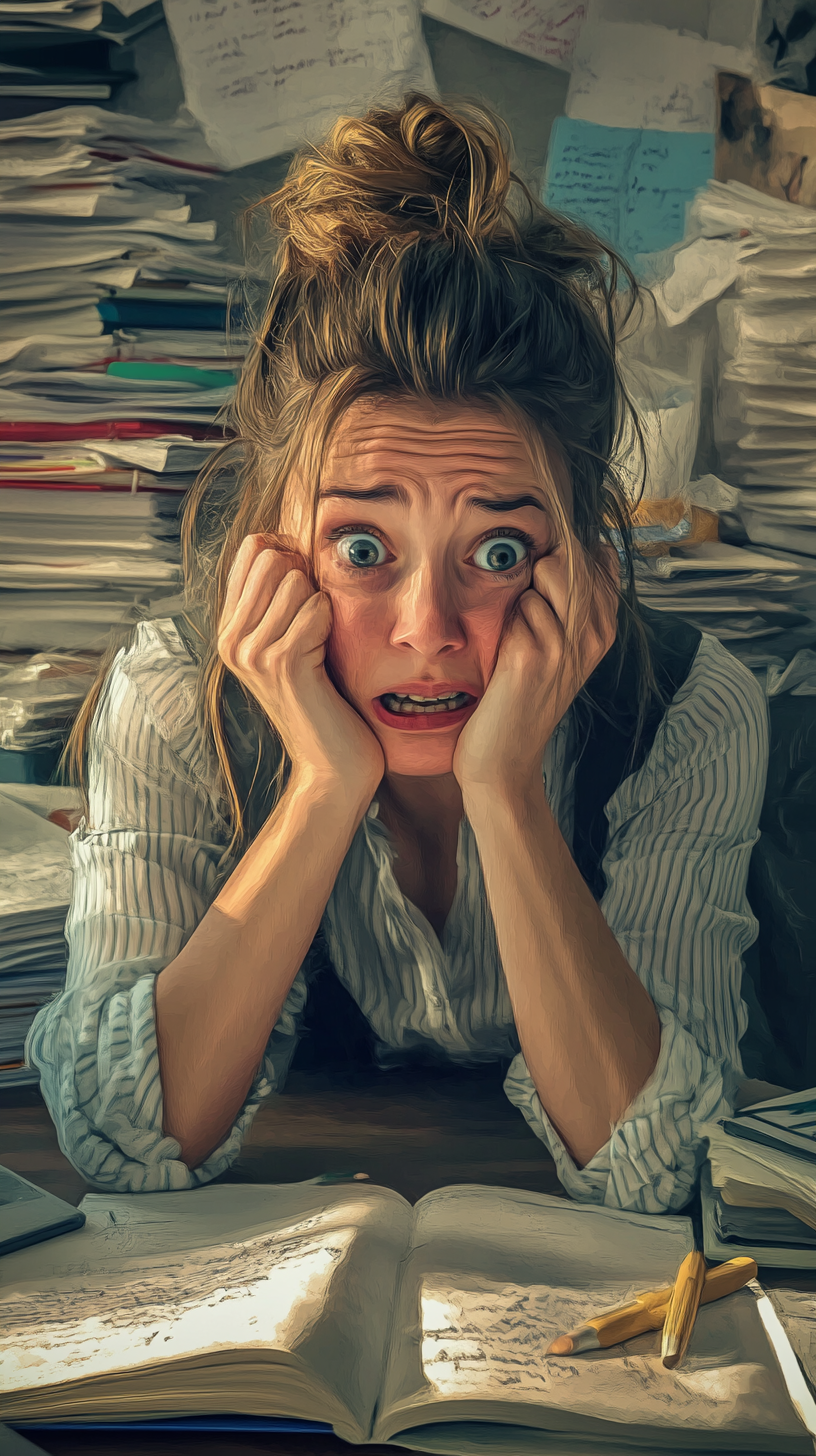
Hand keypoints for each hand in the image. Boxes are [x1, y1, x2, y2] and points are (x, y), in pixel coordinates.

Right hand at [218, 535, 383, 802]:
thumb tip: (288, 542)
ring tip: (321, 645)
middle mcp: (230, 639)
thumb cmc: (324, 700)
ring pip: (296, 580)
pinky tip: (327, 654)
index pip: (252, 549)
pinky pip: (316, 608)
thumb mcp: (294, 643)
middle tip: (318, 620)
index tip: (311, 586)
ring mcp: (251, 652)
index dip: (291, 552)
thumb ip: (281, 600)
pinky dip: (331, 623)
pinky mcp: (281, 663)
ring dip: (321, 605)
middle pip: (271, 557)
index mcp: (229, 629)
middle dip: (307, 576)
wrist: (332, 762)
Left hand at [452, 544, 618, 799]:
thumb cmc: (522, 693)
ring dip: (520, 595)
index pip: (599, 557)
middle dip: (539, 568)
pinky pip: (519, 603)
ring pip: (545, 573)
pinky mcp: (535, 654)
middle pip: (571, 556)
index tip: (544, 581)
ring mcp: (568, 644)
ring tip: (517, 635)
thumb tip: (591, 544)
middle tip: (524, 613)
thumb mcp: (559, 642)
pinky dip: (505, 618)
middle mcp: (595, 634)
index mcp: (605, 627)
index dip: (567, 554)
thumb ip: (574, 597)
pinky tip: (504, 653)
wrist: (504, 755)